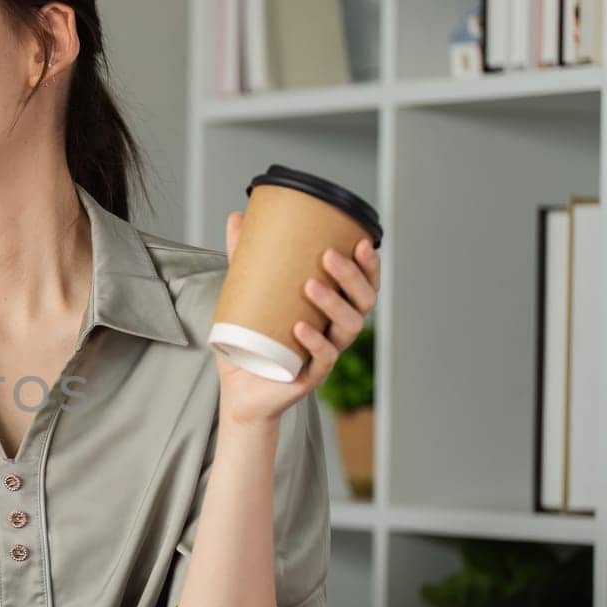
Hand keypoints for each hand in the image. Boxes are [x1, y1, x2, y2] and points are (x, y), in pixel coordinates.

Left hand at [215, 210, 380, 427]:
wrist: (239, 388)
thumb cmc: (251, 340)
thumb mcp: (246, 294)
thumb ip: (244, 258)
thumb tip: (237, 217)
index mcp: (332, 310)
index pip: (363, 285)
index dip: (369, 265)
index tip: (360, 241)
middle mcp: (336, 331)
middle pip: (363, 302)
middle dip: (351, 277)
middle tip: (328, 256)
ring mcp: (327, 354)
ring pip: (348, 328)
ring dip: (334, 304)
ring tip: (311, 285)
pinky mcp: (311, 376)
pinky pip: (323, 359)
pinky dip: (315, 341)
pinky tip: (300, 327)